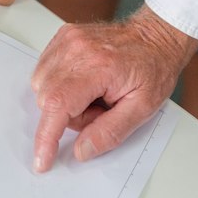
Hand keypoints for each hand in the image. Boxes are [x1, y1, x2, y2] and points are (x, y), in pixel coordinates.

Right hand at [30, 6, 197, 170]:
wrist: (155, 37)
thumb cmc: (153, 68)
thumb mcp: (142, 109)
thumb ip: (110, 133)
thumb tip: (81, 150)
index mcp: (98, 67)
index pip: (58, 105)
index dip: (46, 137)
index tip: (41, 160)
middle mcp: (76, 49)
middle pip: (47, 98)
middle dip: (68, 117)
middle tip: (100, 110)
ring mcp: (67, 40)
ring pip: (42, 85)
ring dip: (63, 101)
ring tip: (94, 95)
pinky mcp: (63, 37)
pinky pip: (44, 70)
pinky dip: (59, 85)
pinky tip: (83, 82)